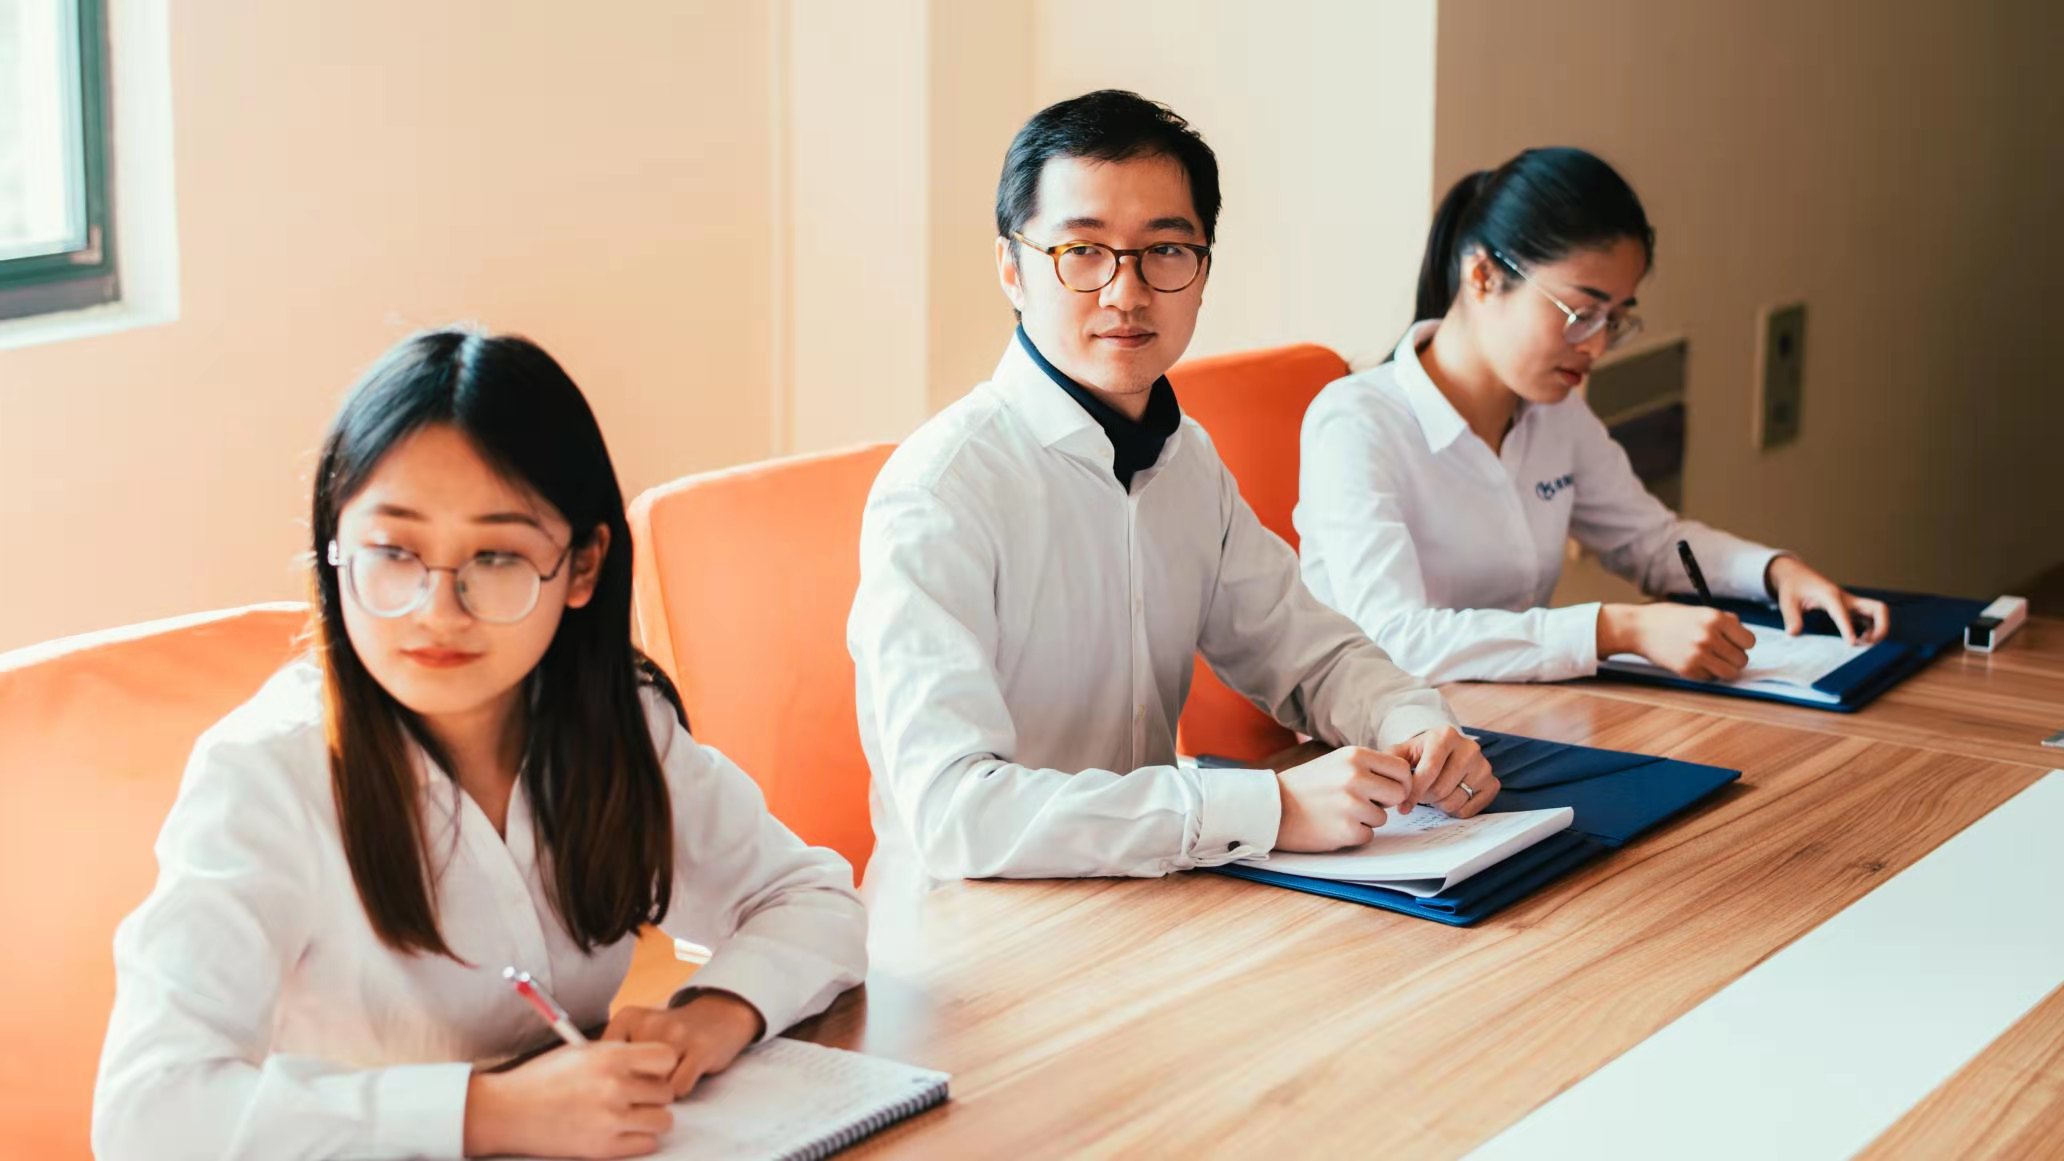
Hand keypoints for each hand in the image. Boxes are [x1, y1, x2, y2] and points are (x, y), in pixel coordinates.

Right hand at [463, 1041, 678, 1158]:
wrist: (508, 1111)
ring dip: (651, 1118)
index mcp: (611, 1058)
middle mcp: (615, 1088)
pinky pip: (647, 1144)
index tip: (649, 1070)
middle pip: (666, 1092)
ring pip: (663, 1120)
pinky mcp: (604, 1148)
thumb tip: (648, 1062)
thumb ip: (618, 1054)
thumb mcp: (581, 1052)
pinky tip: (622, 1131)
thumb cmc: (542, 1078)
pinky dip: (639, 1139)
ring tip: (631, 1115)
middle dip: (653, 1093)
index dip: (660, 1065)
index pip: (667, 1058)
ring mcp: (611, 1120)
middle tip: (635, 1096)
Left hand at [602, 992, 763, 1097]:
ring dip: (659, 1092)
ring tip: (666, 1082)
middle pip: (629, 1077)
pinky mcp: (701, 1049)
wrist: (718, 1015)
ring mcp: (677, 1034)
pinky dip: (680, 1091)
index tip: (622, 1079)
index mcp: (628, 1017)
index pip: (605, 1063)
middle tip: (646, 1084)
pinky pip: (679, 1087)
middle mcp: (650, 1023)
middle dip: (636, 1089)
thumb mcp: (637, 1032)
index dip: (614, 1079)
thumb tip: (597, 1088)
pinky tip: (684, 1079)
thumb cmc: (670, 1033)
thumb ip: (613, 1054)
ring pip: (653, 1085)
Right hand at [1274, 746, 1412, 851]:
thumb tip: (1401, 779)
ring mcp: (1351, 804)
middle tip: (1364, 804)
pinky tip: (1333, 826)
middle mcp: (1355, 777)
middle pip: (1398, 793)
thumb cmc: (1304, 786)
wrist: (1270, 808)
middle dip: (1385, 802)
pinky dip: (1354, 835)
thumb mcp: (1336, 762)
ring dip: (1366, 820)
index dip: (1399, 782)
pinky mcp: (1346, 830)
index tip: (1388, 790)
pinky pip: (1368, 835)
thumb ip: (1366, 767)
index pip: (1401, 769)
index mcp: (1354, 756)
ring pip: (1383, 818)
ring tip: (1339, 813)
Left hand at [1390, 725, 1497, 817]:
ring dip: (1438, 804)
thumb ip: (1389, 763)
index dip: (1413, 793)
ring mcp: (1484, 765)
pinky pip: (1468, 810)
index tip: (1402, 807)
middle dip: (1425, 798)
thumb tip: (1382, 783)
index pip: (1429, 771)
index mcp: (1446, 735)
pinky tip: (1449, 797)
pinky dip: (1454, 811)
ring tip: (1434, 793)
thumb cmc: (1420, 753)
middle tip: (1420, 795)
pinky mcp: (1492, 783)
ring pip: (1454, 802)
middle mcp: (1470, 747)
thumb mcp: (1402, 752)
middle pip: (1441, 790)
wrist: (1445, 751)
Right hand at [1602, 602, 1755, 680]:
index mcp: (1715, 618)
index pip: (1749, 641)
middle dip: (1733, 657)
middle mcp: (1709, 637)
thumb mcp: (1698, 610)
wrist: (1637, 628)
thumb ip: (1722, 620)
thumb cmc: (1668, 618)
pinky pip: (1710, 679)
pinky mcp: (1687, 670)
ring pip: (1730, 673)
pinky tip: (1694, 662)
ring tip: (1712, 661)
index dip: (1742, 643)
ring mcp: (1698, 655)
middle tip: (1719, 652)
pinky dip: (1705, 674)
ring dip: (1724, 669)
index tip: (1732, 642)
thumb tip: (1743, 634)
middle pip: (1742, 659)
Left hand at [1766, 555, 1889, 644]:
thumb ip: (1791, 617)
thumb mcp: (1786, 601)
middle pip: (1879, 609)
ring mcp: (1851, 603)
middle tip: (1865, 643)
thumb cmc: (1793, 587)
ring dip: (1879, 630)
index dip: (1848, 628)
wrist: (1797, 575)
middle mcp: (1846, 598)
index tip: (1852, 643)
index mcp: (1830, 596)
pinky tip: (1860, 639)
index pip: (1843, 613)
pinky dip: (1872, 629)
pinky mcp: (1851, 608)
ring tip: (1862, 643)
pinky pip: (1871, 618)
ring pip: (1879, 613)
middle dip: (1881, 628)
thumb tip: (1794, 633)